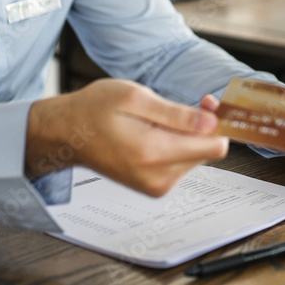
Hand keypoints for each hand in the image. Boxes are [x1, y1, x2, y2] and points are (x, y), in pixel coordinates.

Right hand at [26, 79, 228, 196]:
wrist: (68, 133)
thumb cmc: (95, 109)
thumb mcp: (135, 97)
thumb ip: (176, 113)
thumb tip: (211, 122)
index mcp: (153, 153)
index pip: (214, 147)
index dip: (217, 121)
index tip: (207, 102)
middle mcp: (157, 177)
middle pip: (207, 152)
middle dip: (200, 126)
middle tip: (180, 104)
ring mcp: (156, 186)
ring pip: (195, 157)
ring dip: (186, 135)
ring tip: (159, 119)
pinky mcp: (154, 187)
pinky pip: (181, 164)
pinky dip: (176, 146)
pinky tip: (155, 132)